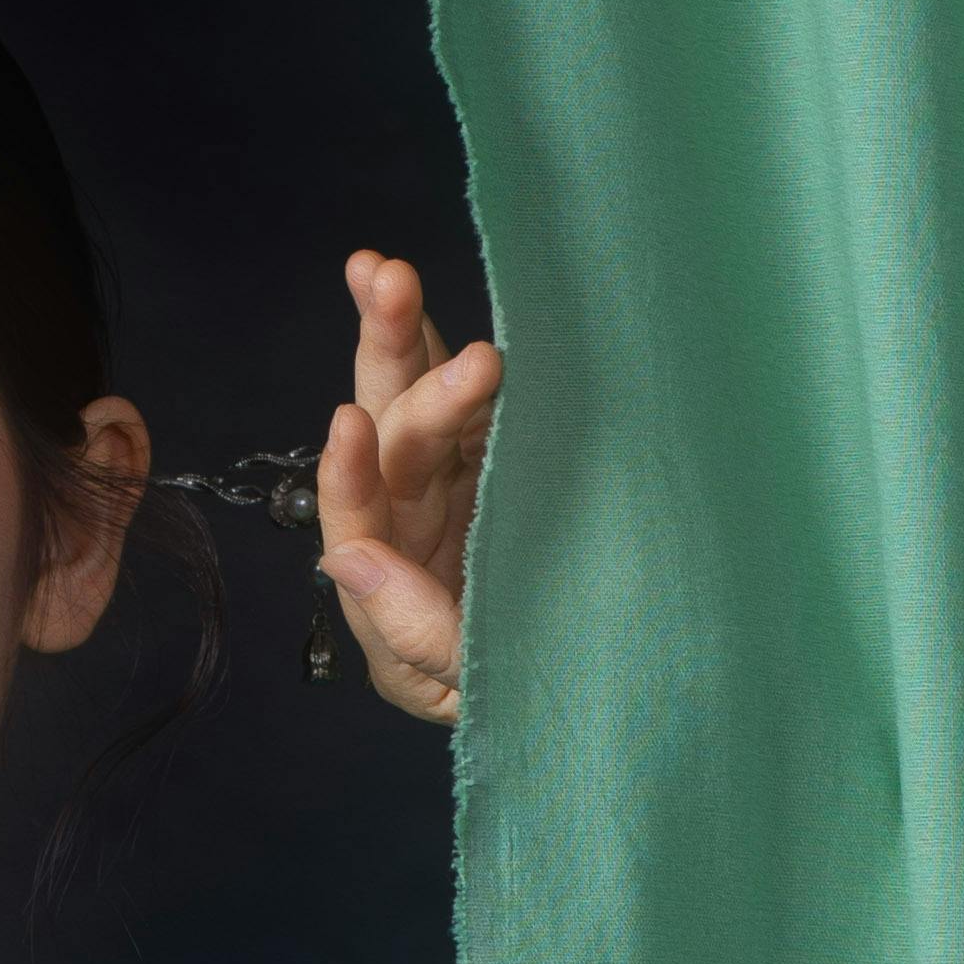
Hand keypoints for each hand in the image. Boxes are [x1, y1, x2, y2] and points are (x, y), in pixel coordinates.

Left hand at [314, 246, 502, 724]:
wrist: (617, 679)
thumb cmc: (538, 693)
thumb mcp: (474, 683)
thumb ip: (415, 630)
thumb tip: (346, 555)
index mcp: (389, 593)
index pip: (357, 526)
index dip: (350, 476)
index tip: (354, 426)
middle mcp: (408, 528)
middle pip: (383, 436)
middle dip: (388, 362)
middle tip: (396, 289)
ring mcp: (450, 483)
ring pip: (412, 398)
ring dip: (398, 331)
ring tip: (382, 269)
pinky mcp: (494, 452)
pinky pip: (462, 390)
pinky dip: (435, 340)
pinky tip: (397, 284)